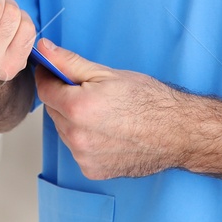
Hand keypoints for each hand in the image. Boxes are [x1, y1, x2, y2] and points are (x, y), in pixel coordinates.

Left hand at [33, 38, 184, 179]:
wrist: (177, 133)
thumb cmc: (149, 101)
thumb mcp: (107, 73)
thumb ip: (69, 63)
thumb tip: (44, 50)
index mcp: (78, 107)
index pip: (44, 89)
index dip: (48, 77)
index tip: (54, 72)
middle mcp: (77, 136)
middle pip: (54, 111)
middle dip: (64, 99)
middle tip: (90, 92)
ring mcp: (84, 156)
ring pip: (65, 131)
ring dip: (74, 120)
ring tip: (103, 114)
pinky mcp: (92, 171)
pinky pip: (77, 149)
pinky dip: (85, 140)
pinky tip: (107, 132)